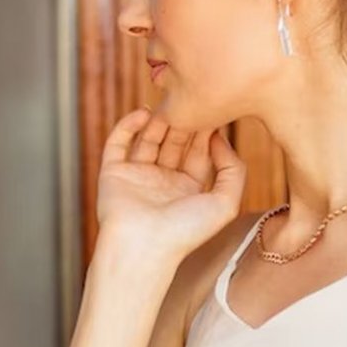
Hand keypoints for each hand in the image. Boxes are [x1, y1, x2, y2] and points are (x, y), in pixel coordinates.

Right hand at [96, 107, 246, 258]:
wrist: (143, 246)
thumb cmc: (184, 232)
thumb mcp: (226, 202)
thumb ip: (233, 170)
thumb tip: (219, 139)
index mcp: (189, 188)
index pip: (198, 151)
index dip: (205, 130)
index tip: (213, 109)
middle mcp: (163, 180)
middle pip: (173, 141)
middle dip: (182, 121)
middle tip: (190, 100)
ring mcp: (136, 175)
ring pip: (148, 138)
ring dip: (158, 120)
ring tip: (168, 105)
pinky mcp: (113, 172)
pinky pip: (118, 142)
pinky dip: (128, 125)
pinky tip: (143, 114)